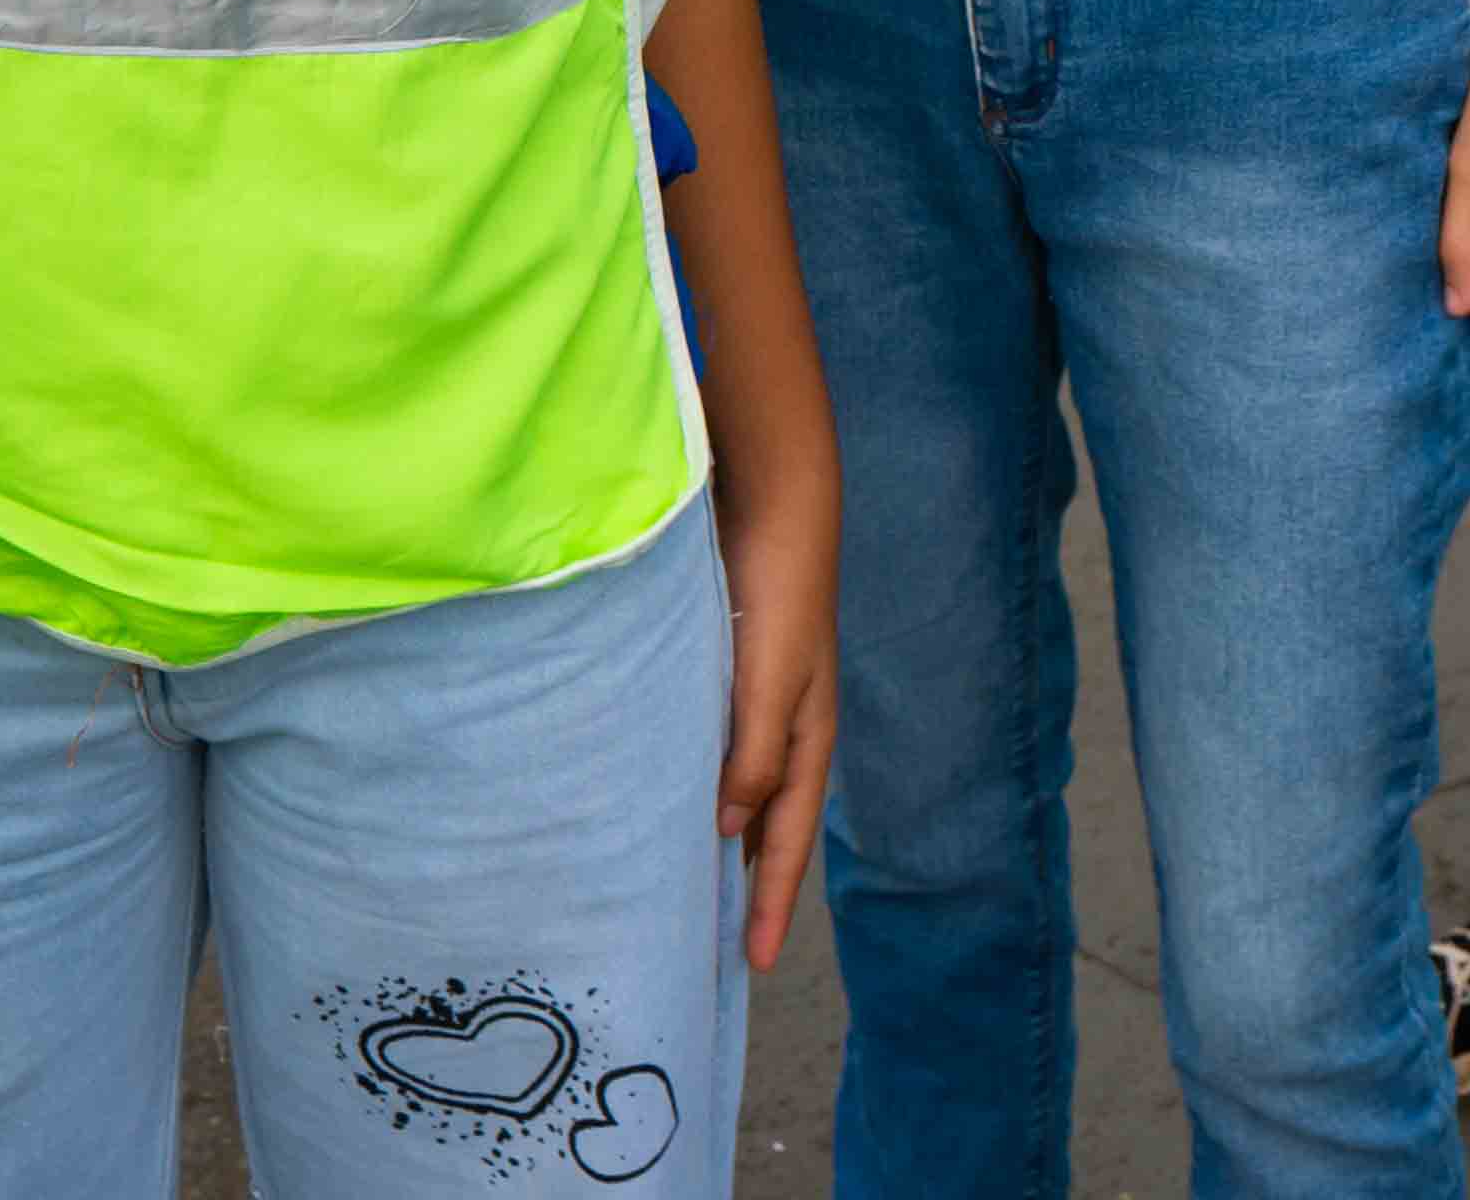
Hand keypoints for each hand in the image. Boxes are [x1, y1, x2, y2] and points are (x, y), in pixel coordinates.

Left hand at [712, 473, 837, 972]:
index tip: (750, 965)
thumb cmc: (781, 593)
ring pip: (737, 791)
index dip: (768, 902)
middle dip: (747, 886)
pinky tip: (662, 795)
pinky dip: (695, 785)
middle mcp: (783, 729)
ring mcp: (754, 701)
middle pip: (766, 826)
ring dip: (718, 839)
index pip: (786, 840)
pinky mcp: (725, 672)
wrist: (773, 504)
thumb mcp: (772, 680)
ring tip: (683, 887)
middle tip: (715, 947)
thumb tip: (727, 830)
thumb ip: (753, 753)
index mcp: (807, 739)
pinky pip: (711, 750)